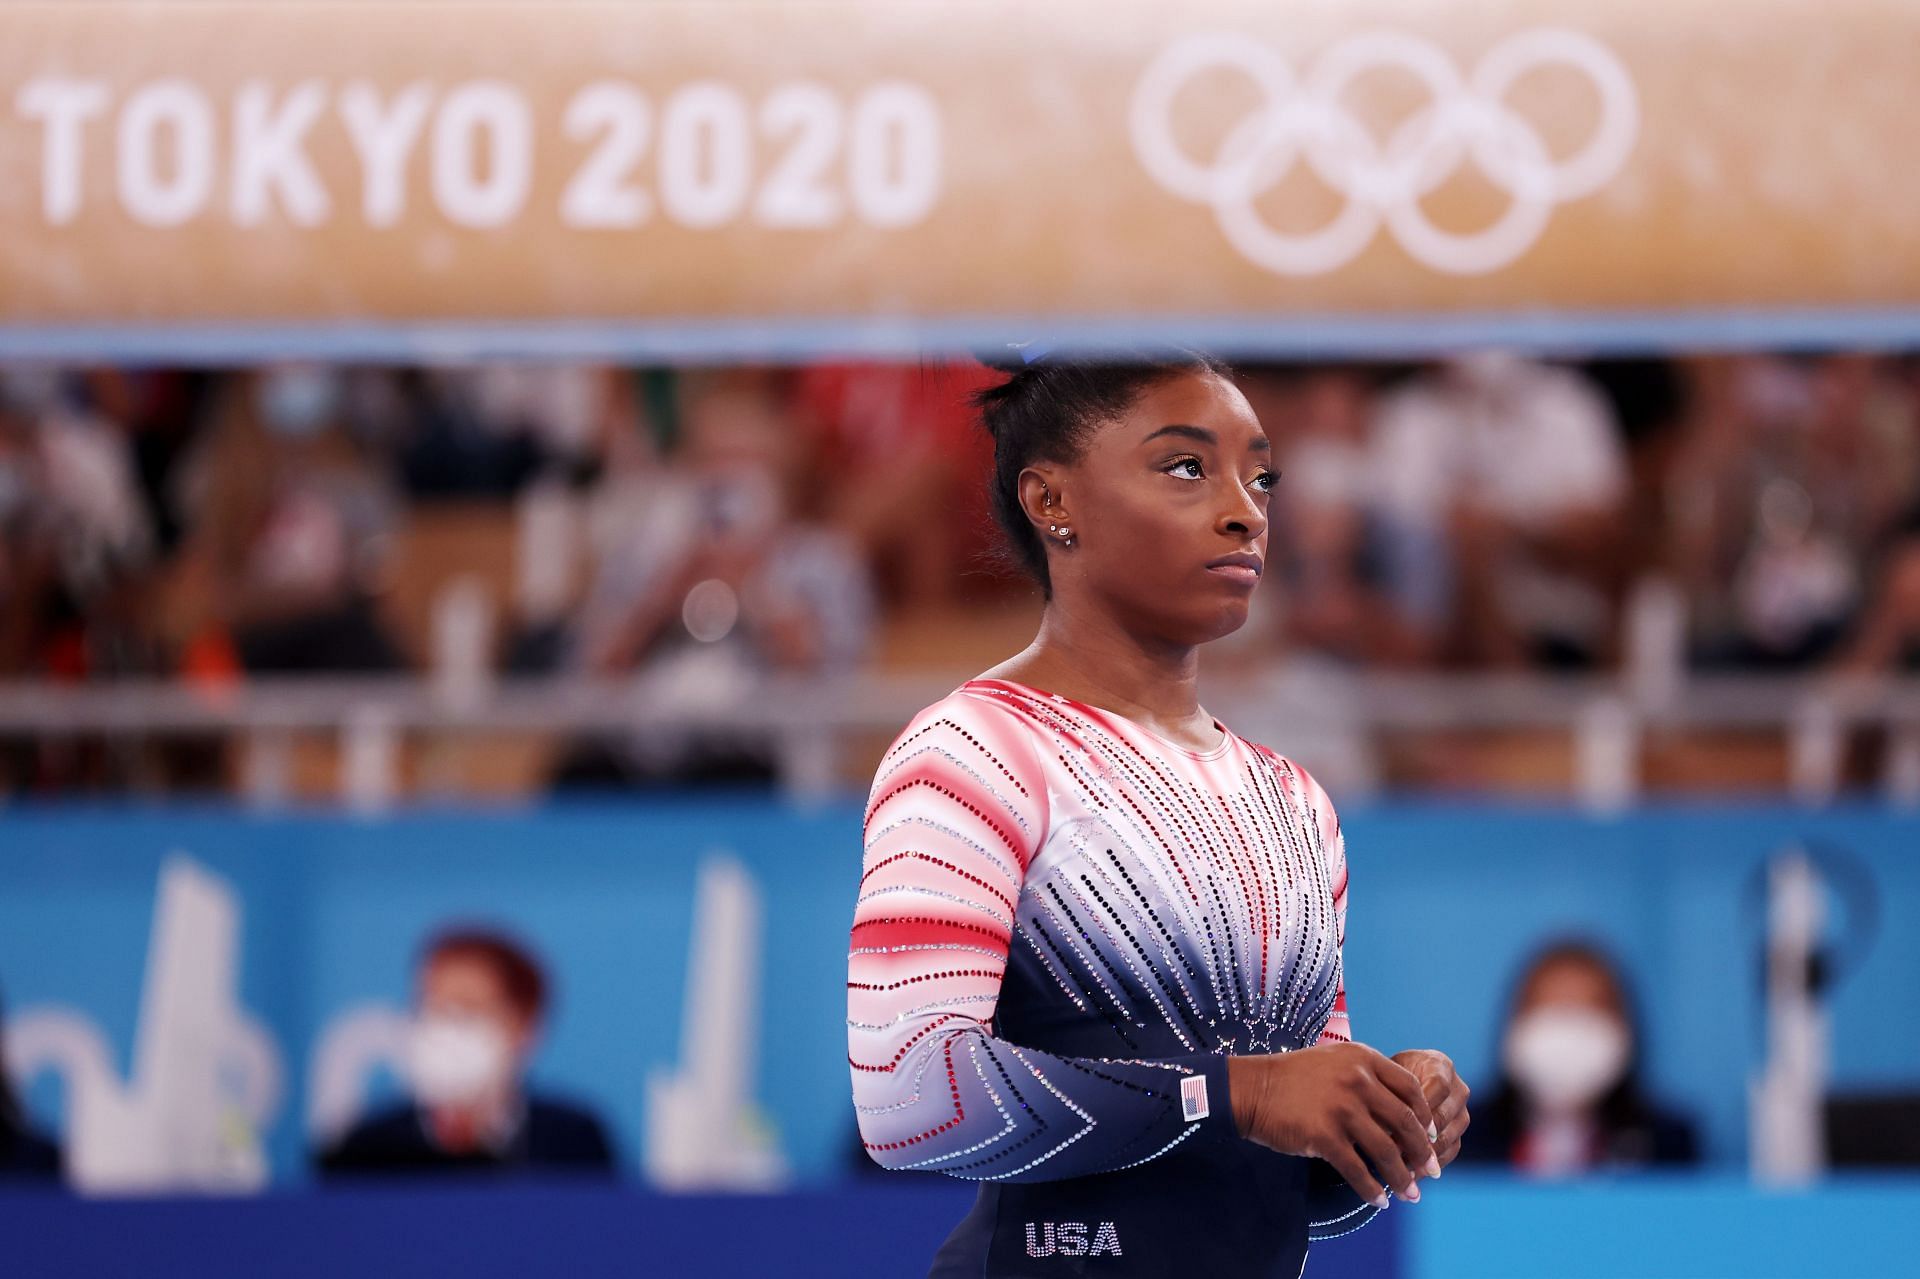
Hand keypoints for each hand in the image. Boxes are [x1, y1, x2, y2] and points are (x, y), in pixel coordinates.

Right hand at [1227, 1042, 1439, 1208]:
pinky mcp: (1324, 1135)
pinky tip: (1379, 1201)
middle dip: (1423, 1152)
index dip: (1426, 1117)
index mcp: (1363, 1059)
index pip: (1411, 1088)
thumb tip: (1403, 1118)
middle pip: (1405, 1122)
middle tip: (1432, 1172)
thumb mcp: (1335, 1062)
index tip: (1432, 1136)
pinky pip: (1357, 1170)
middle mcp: (1357, 1080)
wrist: (1253, 1088)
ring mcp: (1341, 1108)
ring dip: (1402, 1178)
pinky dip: (1372, 1190)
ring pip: (1386, 1151)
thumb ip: (1368, 1079)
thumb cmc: (1294, 1078)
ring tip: (1411, 1194)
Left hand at [1390, 1049, 1469, 1169]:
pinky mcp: (1459, 1132)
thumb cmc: (1387, 1075)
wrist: (1400, 1080)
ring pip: (1449, 1137)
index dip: (1420, 1108)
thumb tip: (1382, 1129)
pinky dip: (1431, 1163)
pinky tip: (1411, 1173)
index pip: (1438, 1087)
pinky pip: (1451, 1150)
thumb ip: (1389, 1095)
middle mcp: (1458, 1088)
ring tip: (1400, 1168)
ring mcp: (1462, 1111)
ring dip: (1424, 1156)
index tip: (1395, 1125)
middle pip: (1444, 1116)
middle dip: (1419, 1138)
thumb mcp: (1386, 1077)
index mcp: (1440, 1066)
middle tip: (1394, 1153)